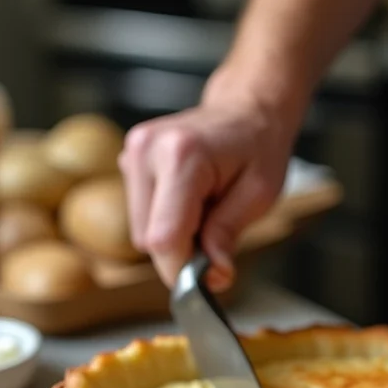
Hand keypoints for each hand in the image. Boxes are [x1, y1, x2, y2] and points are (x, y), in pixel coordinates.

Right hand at [119, 72, 298, 290]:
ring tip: (206, 209)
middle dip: (183, 252)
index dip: (184, 269)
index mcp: (181, 155)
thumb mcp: (258, 195)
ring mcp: (133, 153)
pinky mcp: (129, 160)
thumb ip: (228, 235)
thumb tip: (213, 277)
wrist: (246, 108)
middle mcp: (147, 150)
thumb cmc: (258, 147)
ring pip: (142, 232)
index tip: (209, 278)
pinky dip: (166, 220)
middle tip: (217, 234)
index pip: (164, 238)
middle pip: (149, 239)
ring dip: (174, 236)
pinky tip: (191, 200)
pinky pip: (142, 215)